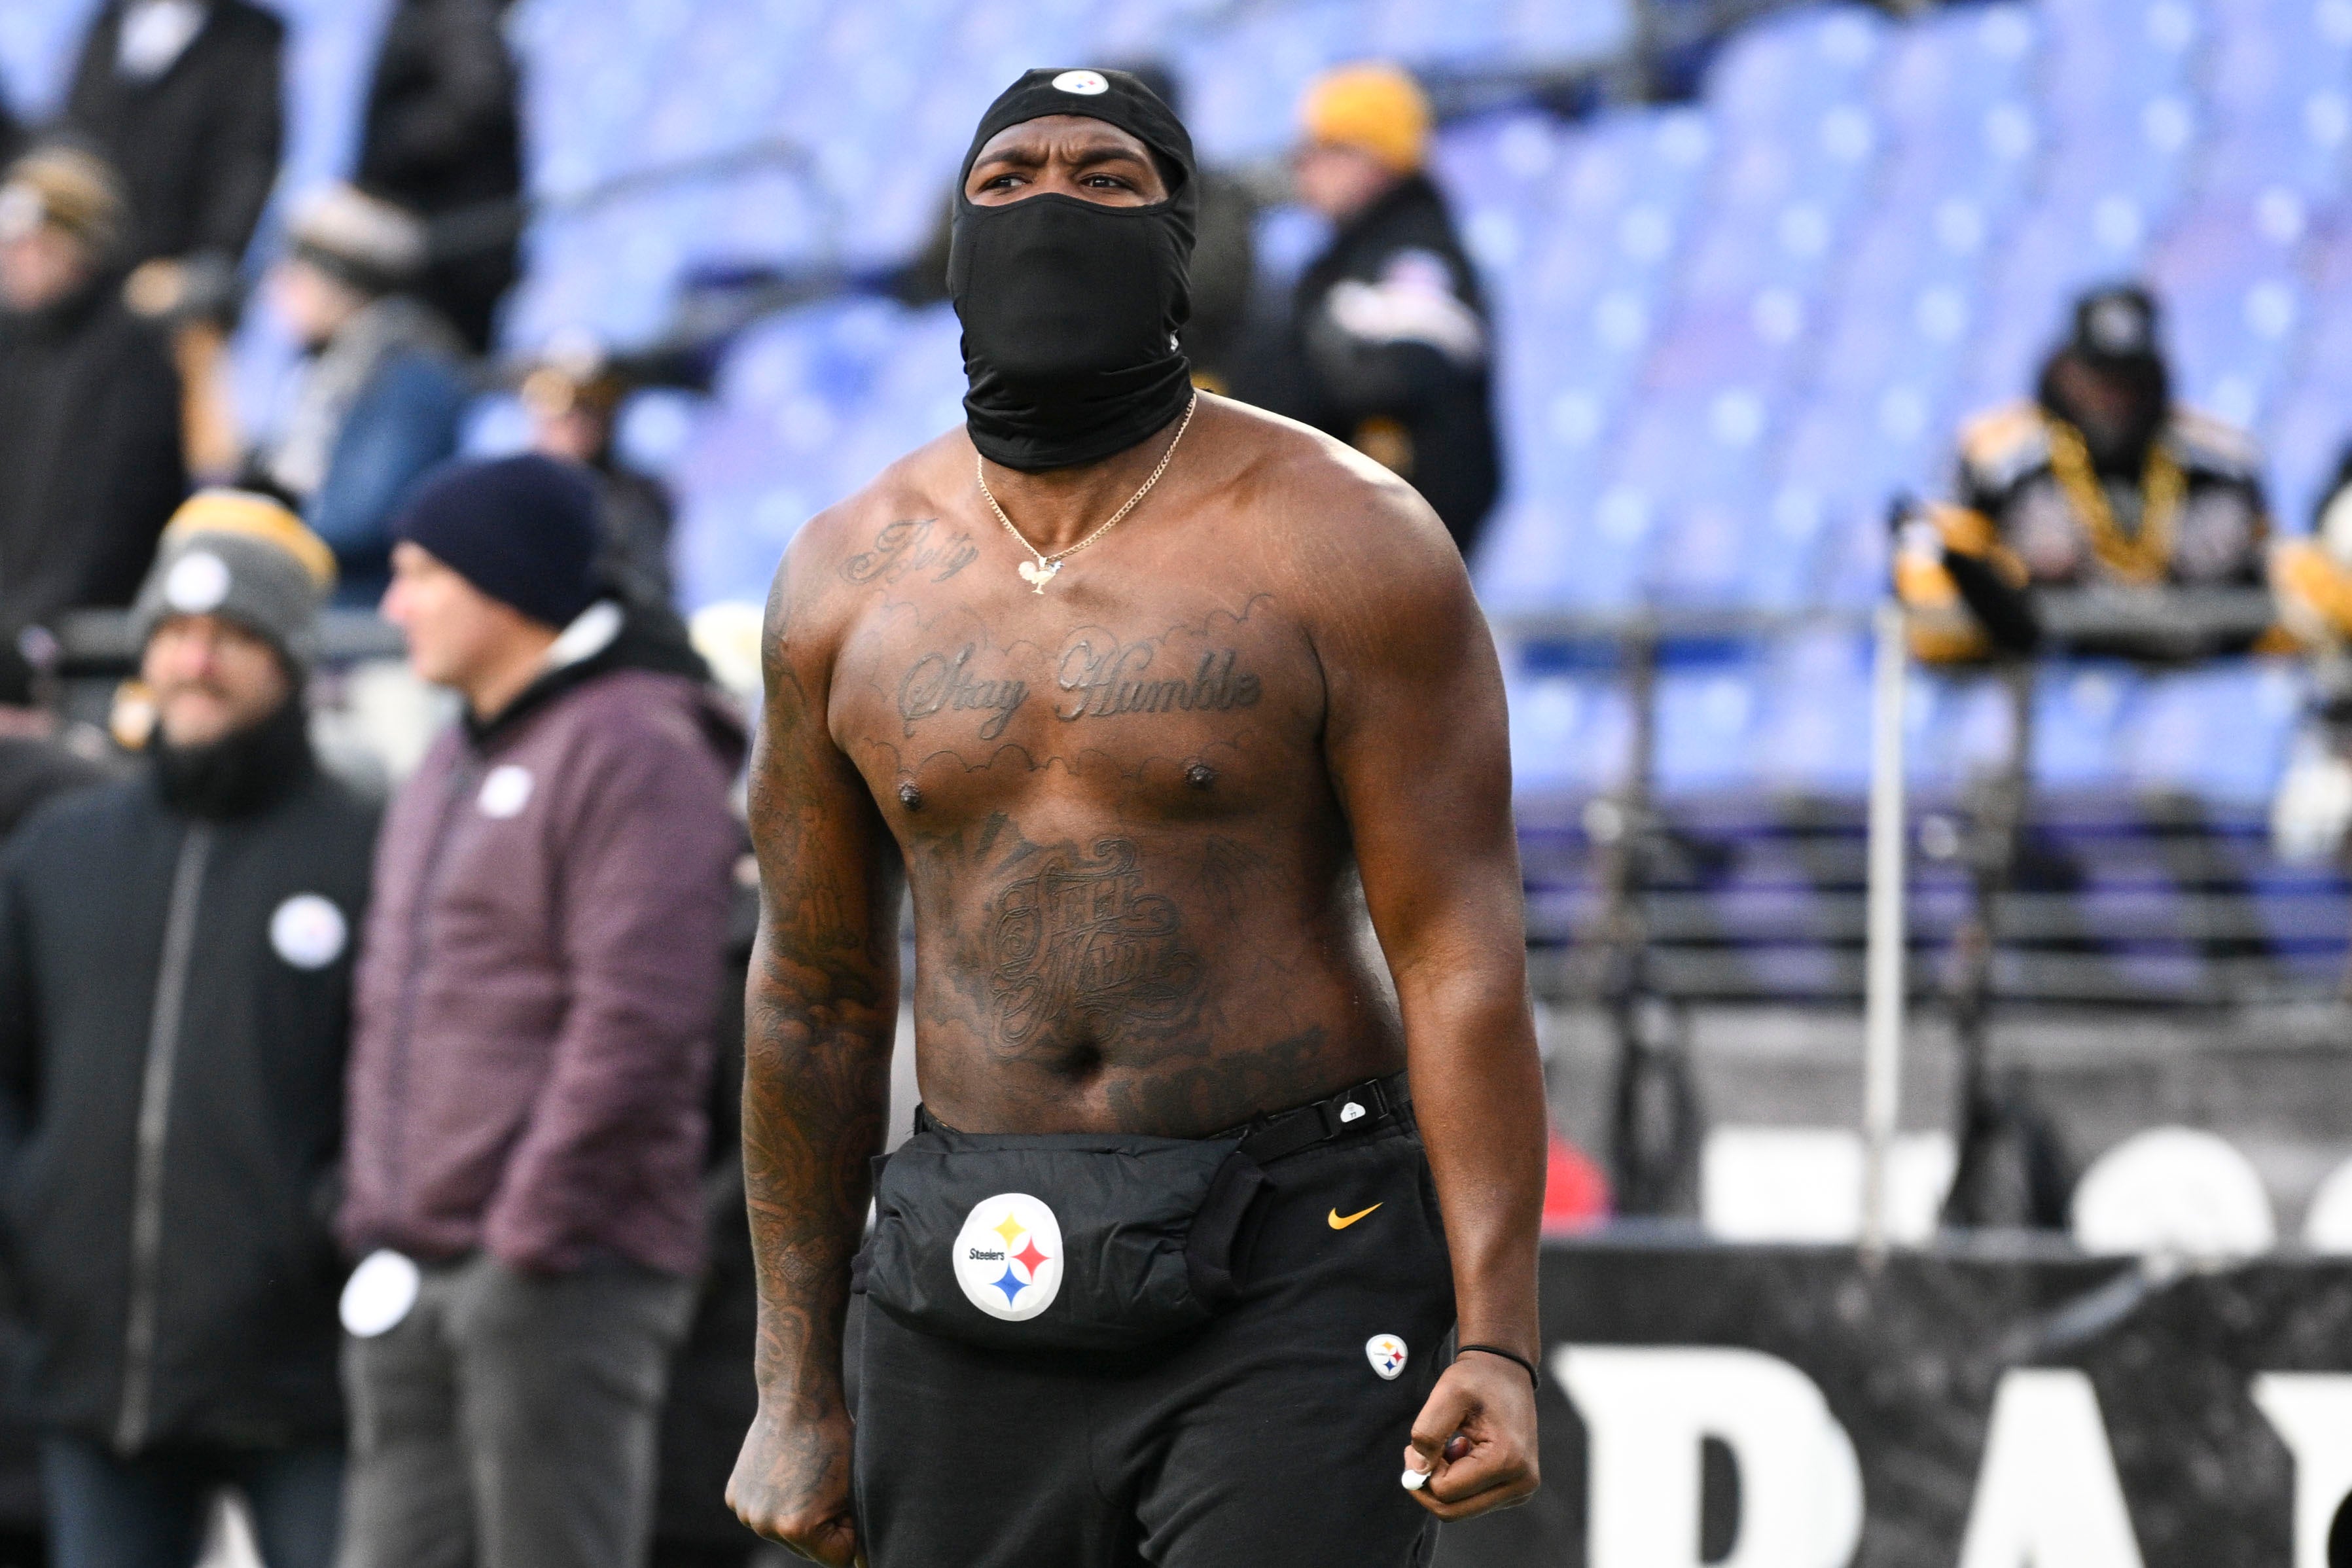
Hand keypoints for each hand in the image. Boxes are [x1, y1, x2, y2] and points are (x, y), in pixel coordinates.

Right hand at [729, 1405, 862, 1565]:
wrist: (797, 1400)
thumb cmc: (835, 1441)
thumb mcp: (854, 1489)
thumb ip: (856, 1529)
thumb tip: (864, 1564)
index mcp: (798, 1528)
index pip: (837, 1557)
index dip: (848, 1528)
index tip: (846, 1499)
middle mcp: (766, 1526)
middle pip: (807, 1549)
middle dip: (822, 1526)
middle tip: (826, 1483)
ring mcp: (746, 1512)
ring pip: (784, 1531)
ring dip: (797, 1514)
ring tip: (805, 1475)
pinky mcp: (734, 1497)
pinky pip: (764, 1512)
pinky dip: (774, 1500)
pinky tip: (783, 1471)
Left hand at [1401, 1353, 1539, 1519]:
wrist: (1504, 1372)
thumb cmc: (1476, 1379)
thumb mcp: (1447, 1393)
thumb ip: (1427, 1433)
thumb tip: (1416, 1473)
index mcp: (1508, 1460)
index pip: (1446, 1491)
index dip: (1421, 1471)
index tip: (1415, 1444)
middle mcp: (1521, 1483)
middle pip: (1453, 1511)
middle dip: (1429, 1484)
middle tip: (1420, 1451)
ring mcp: (1520, 1491)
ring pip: (1460, 1509)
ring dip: (1443, 1482)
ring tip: (1448, 1446)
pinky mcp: (1515, 1491)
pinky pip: (1471, 1502)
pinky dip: (1457, 1483)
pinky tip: (1462, 1452)